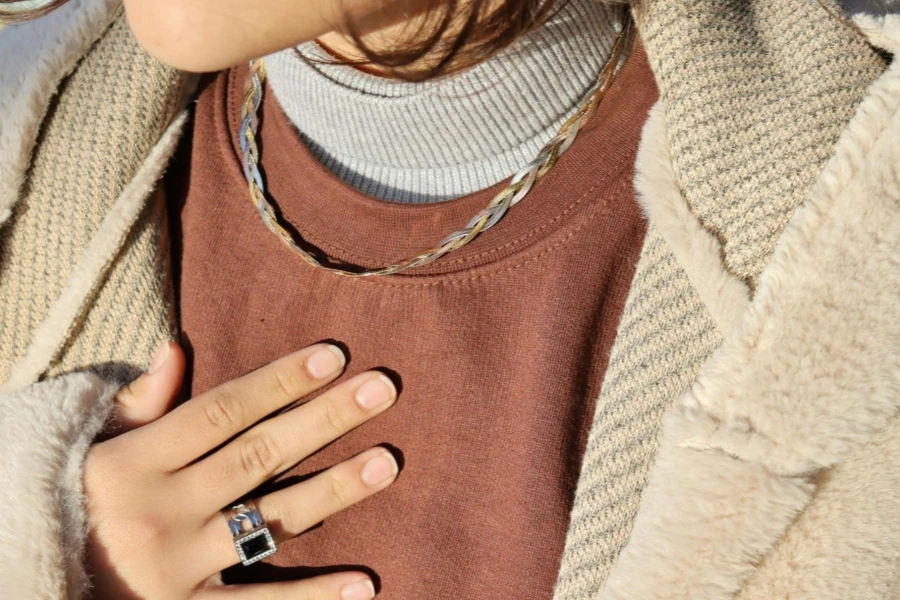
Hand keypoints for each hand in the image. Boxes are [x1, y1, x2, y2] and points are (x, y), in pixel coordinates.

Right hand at [84, 341, 398, 599]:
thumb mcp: (96, 449)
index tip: (335, 356)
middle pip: (259, 455)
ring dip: (334, 491)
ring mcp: (177, 564)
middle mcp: (162, 508)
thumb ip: (141, 401)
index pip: (224, 410)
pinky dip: (313, 598)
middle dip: (325, 419)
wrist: (32, 580)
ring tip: (386, 462)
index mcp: (137, 460)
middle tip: (383, 389)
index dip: (281, 381)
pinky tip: (363, 585)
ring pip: (269, 520)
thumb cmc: (74, 504)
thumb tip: (177, 344)